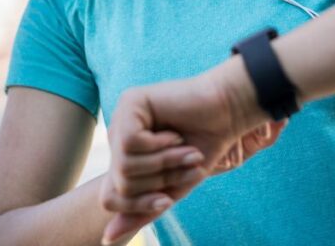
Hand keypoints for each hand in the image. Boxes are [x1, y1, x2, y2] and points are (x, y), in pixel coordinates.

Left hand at [99, 72, 286, 244]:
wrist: (228, 113)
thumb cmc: (204, 147)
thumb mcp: (172, 187)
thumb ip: (142, 210)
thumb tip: (107, 238)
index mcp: (124, 154)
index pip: (110, 196)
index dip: (138, 205)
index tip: (168, 198)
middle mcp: (118, 134)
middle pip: (118, 182)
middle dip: (158, 181)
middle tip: (186, 164)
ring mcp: (122, 117)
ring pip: (123, 164)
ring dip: (162, 163)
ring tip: (185, 149)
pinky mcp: (130, 102)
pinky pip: (131, 142)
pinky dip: (159, 146)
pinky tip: (174, 134)